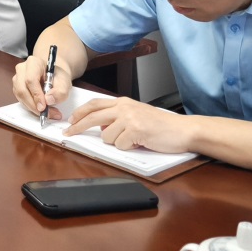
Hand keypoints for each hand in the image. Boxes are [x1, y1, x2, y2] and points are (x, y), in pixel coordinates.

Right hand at [10, 52, 72, 116]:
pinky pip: (21, 100)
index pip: (30, 79)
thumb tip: (48, 100)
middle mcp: (22, 69)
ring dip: (32, 107)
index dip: (36, 95)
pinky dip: (31, 107)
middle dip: (33, 104)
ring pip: (20, 96)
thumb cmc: (58, 77)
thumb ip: (60, 92)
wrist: (54, 76)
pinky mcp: (17, 87)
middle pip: (22, 89)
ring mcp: (17, 78)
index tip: (44, 107)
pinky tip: (41, 109)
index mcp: (33, 63)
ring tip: (48, 113)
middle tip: (46, 114)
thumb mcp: (65, 83)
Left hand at [62, 96, 195, 151]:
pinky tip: (140, 142)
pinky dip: (128, 148)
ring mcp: (130, 118)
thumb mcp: (137, 115)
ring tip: (133, 139)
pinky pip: (120, 145)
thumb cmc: (161, 126)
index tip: (70, 120)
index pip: (94, 104)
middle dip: (78, 126)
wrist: (182, 130)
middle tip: (69, 134)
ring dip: (116, 143)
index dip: (80, 112)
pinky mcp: (136, 130)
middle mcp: (124, 108)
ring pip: (106, 136)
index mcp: (123, 102)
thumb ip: (118, 118)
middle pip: (92, 117)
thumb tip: (102, 129)